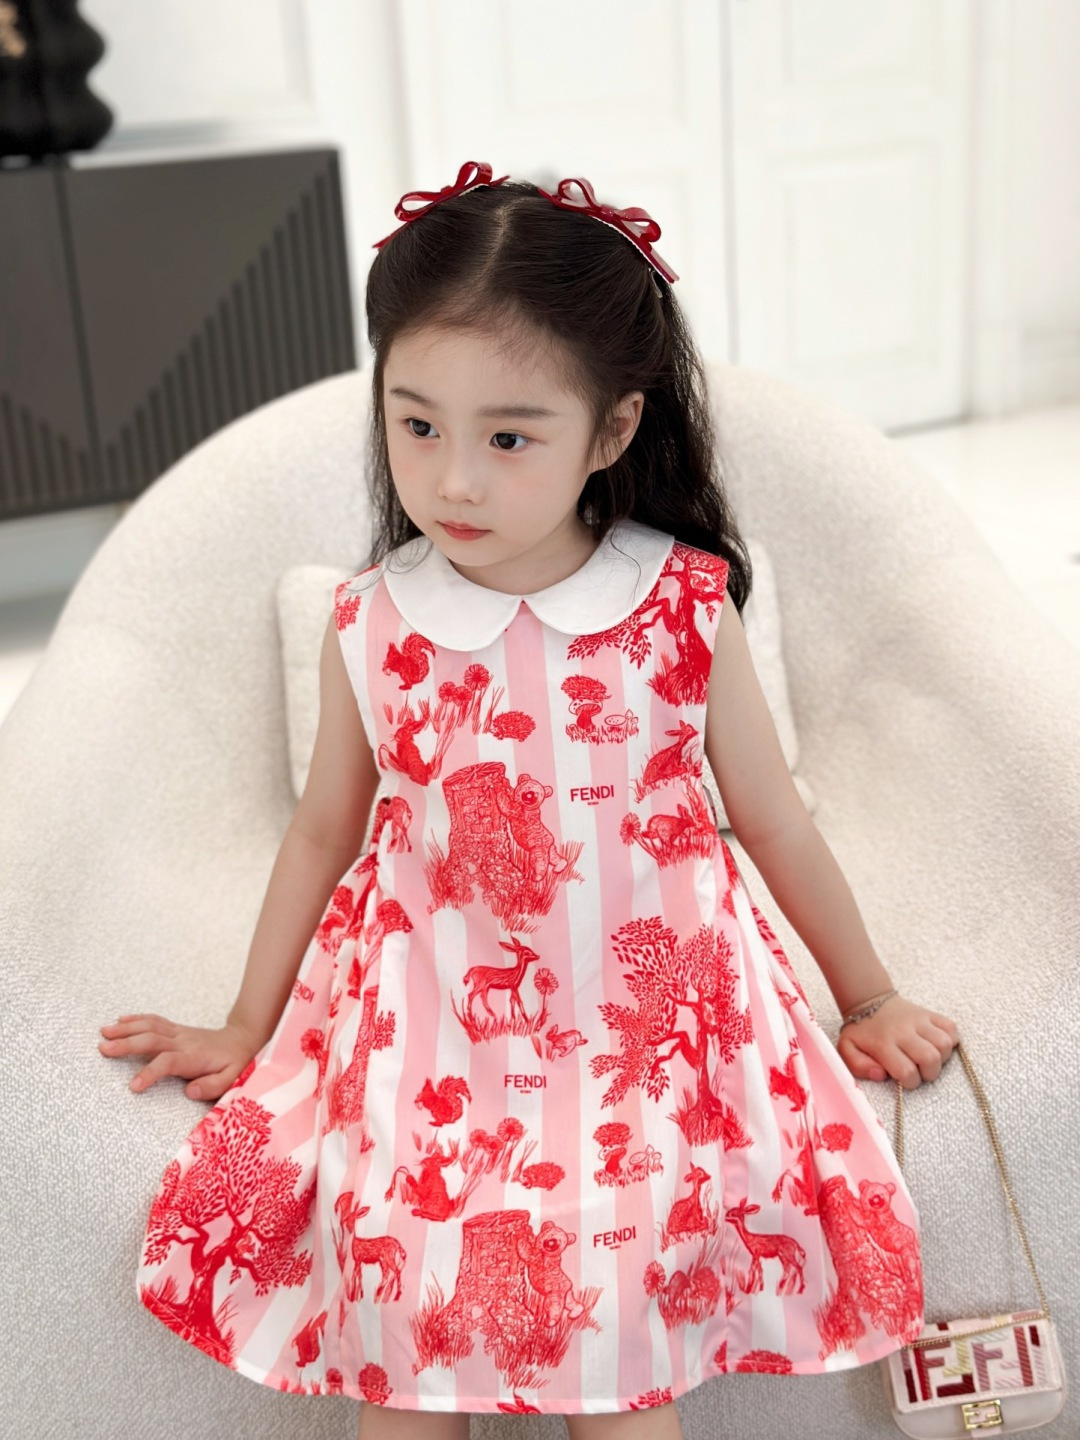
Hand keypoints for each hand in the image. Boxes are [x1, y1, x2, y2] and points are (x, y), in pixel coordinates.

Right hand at [98, 1013, 260, 1100]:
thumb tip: (189, 1091)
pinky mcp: (175, 1028)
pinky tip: (120, 1021)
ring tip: (104, 1032)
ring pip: (150, 1026)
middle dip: (126, 1044)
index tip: (133, 1086)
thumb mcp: (231, 1079)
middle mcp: (183, 1041)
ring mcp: (178, 1032)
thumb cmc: (234, 1063)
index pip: (168, 1062)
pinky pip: (155, 1021)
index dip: (150, 1072)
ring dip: (126, 1028)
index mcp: (193, 1057)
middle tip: (103, 1049)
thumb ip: (212, 1086)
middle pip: (151, 1040)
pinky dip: (136, 1019)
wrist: (241, 1038)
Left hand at [836, 995, 958, 1089]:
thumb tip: (881, 1074)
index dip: (910, 1082)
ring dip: (941, 1058)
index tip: (904, 1078)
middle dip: (929, 1073)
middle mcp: (903, 1031)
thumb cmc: (861, 1032)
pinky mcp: (930, 1014)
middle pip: (930, 1058)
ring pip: (944, 1044)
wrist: (870, 1002)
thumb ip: (858, 1066)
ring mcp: (919, 1021)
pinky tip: (936, 1044)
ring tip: (928, 1058)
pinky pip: (951, 1028)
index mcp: (883, 1043)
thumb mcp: (847, 1049)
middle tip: (919, 1070)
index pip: (907, 1071)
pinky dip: (950, 1040)